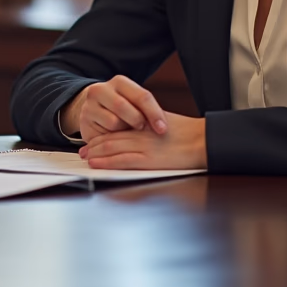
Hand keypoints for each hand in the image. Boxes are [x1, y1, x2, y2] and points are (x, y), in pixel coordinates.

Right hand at [61, 75, 167, 142]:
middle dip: (137, 121)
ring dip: (124, 131)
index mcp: (119, 82)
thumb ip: (146, 109)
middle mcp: (101, 89)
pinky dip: (113, 138)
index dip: (154, 113)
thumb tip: (165, 125)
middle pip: (124, 107)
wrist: (93, 111)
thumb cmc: (122, 109)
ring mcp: (90, 104)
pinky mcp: (84, 121)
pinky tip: (115, 136)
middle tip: (142, 129)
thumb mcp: (134, 104)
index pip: (141, 96)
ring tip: (127, 130)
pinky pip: (103, 134)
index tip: (163, 129)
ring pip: (114, 122)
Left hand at [79, 112, 206, 169]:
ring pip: (111, 148)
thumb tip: (140, 128)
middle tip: (82, 151)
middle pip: (110, 138)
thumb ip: (149, 124)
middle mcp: (140, 134)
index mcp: (144, 124)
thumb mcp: (164, 122)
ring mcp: (143, 146)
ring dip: (95, 153)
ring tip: (85, 157)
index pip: (117, 127)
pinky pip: (121, 160)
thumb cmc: (189, 133)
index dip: (102, 134)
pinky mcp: (148, 159)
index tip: (92, 139)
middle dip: (94, 145)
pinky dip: (106, 162)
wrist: (203, 140)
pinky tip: (96, 164)